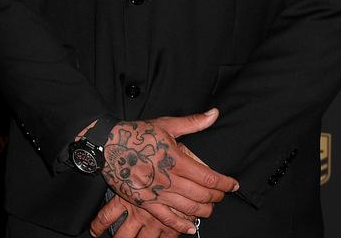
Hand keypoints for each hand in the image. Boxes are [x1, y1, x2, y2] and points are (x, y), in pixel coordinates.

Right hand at [101, 109, 236, 233]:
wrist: (106, 144)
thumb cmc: (136, 133)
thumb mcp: (166, 124)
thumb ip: (193, 122)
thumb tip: (214, 113)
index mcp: (175, 159)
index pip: (209, 177)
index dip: (225, 183)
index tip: (233, 184)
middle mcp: (168, 178)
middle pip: (202, 195)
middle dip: (217, 197)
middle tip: (222, 194)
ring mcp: (156, 192)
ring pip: (189, 208)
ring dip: (204, 210)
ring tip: (210, 207)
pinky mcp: (145, 201)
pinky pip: (167, 218)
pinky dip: (182, 225)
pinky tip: (191, 227)